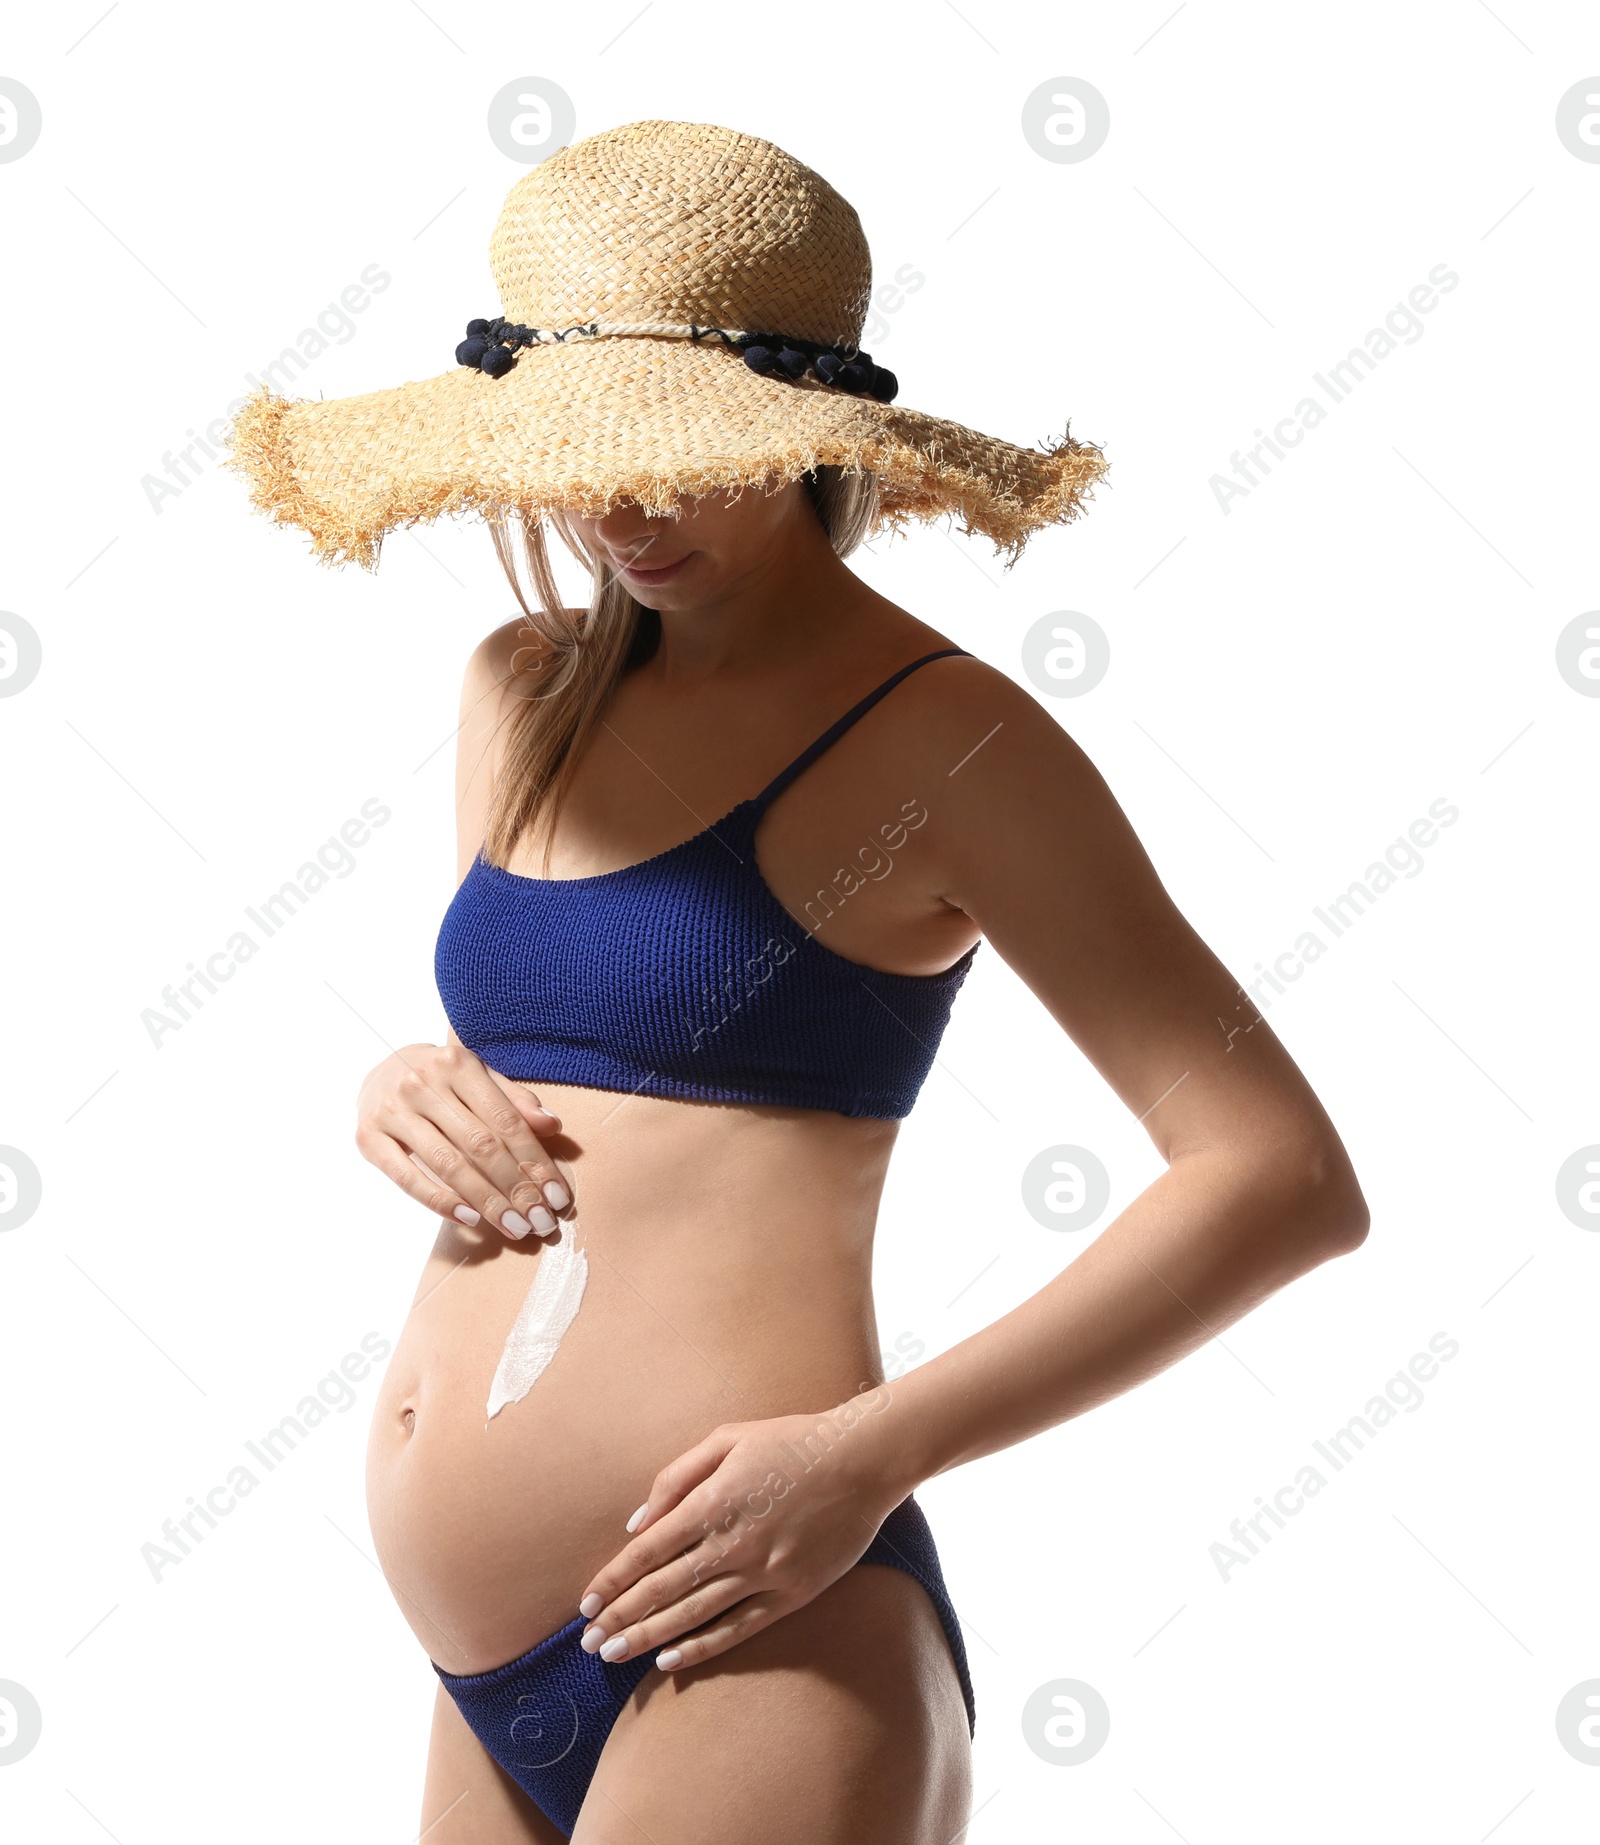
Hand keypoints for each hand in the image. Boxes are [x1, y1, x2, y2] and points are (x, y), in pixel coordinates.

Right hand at [354, 1040, 571, 1240]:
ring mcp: (392, 1110)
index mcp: (457, 1063)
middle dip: (515, 1188)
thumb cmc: (444, 1080)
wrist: (381, 1069)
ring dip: (486, 1201)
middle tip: (540, 1221)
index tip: (556, 1195)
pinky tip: (469, 1218)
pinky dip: (439, 1201)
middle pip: (480, 1144)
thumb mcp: (480, 1077)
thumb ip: (515, 1101)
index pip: (505, 1120)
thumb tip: (552, 1125)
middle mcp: (422, 1083)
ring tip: (513, 1226)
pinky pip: (407, 1178)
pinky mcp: (369, 1137)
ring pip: (448, 1164)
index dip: (534, 1160)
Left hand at [574, 1394, 912, 1671]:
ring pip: (694, 1614)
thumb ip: (676, 1477)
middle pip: (663, 1589)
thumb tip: (637, 1522)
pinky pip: (739, 1628)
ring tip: (615, 1655)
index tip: (586, 1604)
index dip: (613, 1580)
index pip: (647, 1552)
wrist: (862, 1460)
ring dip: (649, 1638)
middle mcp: (733, 1543)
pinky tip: (671, 1661)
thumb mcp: (727, 1439)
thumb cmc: (791, 1441)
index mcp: (713, 1502)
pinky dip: (702, 1647)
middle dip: (621, 1618)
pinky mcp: (793, 1593)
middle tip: (589, 1643)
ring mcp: (764, 1572)